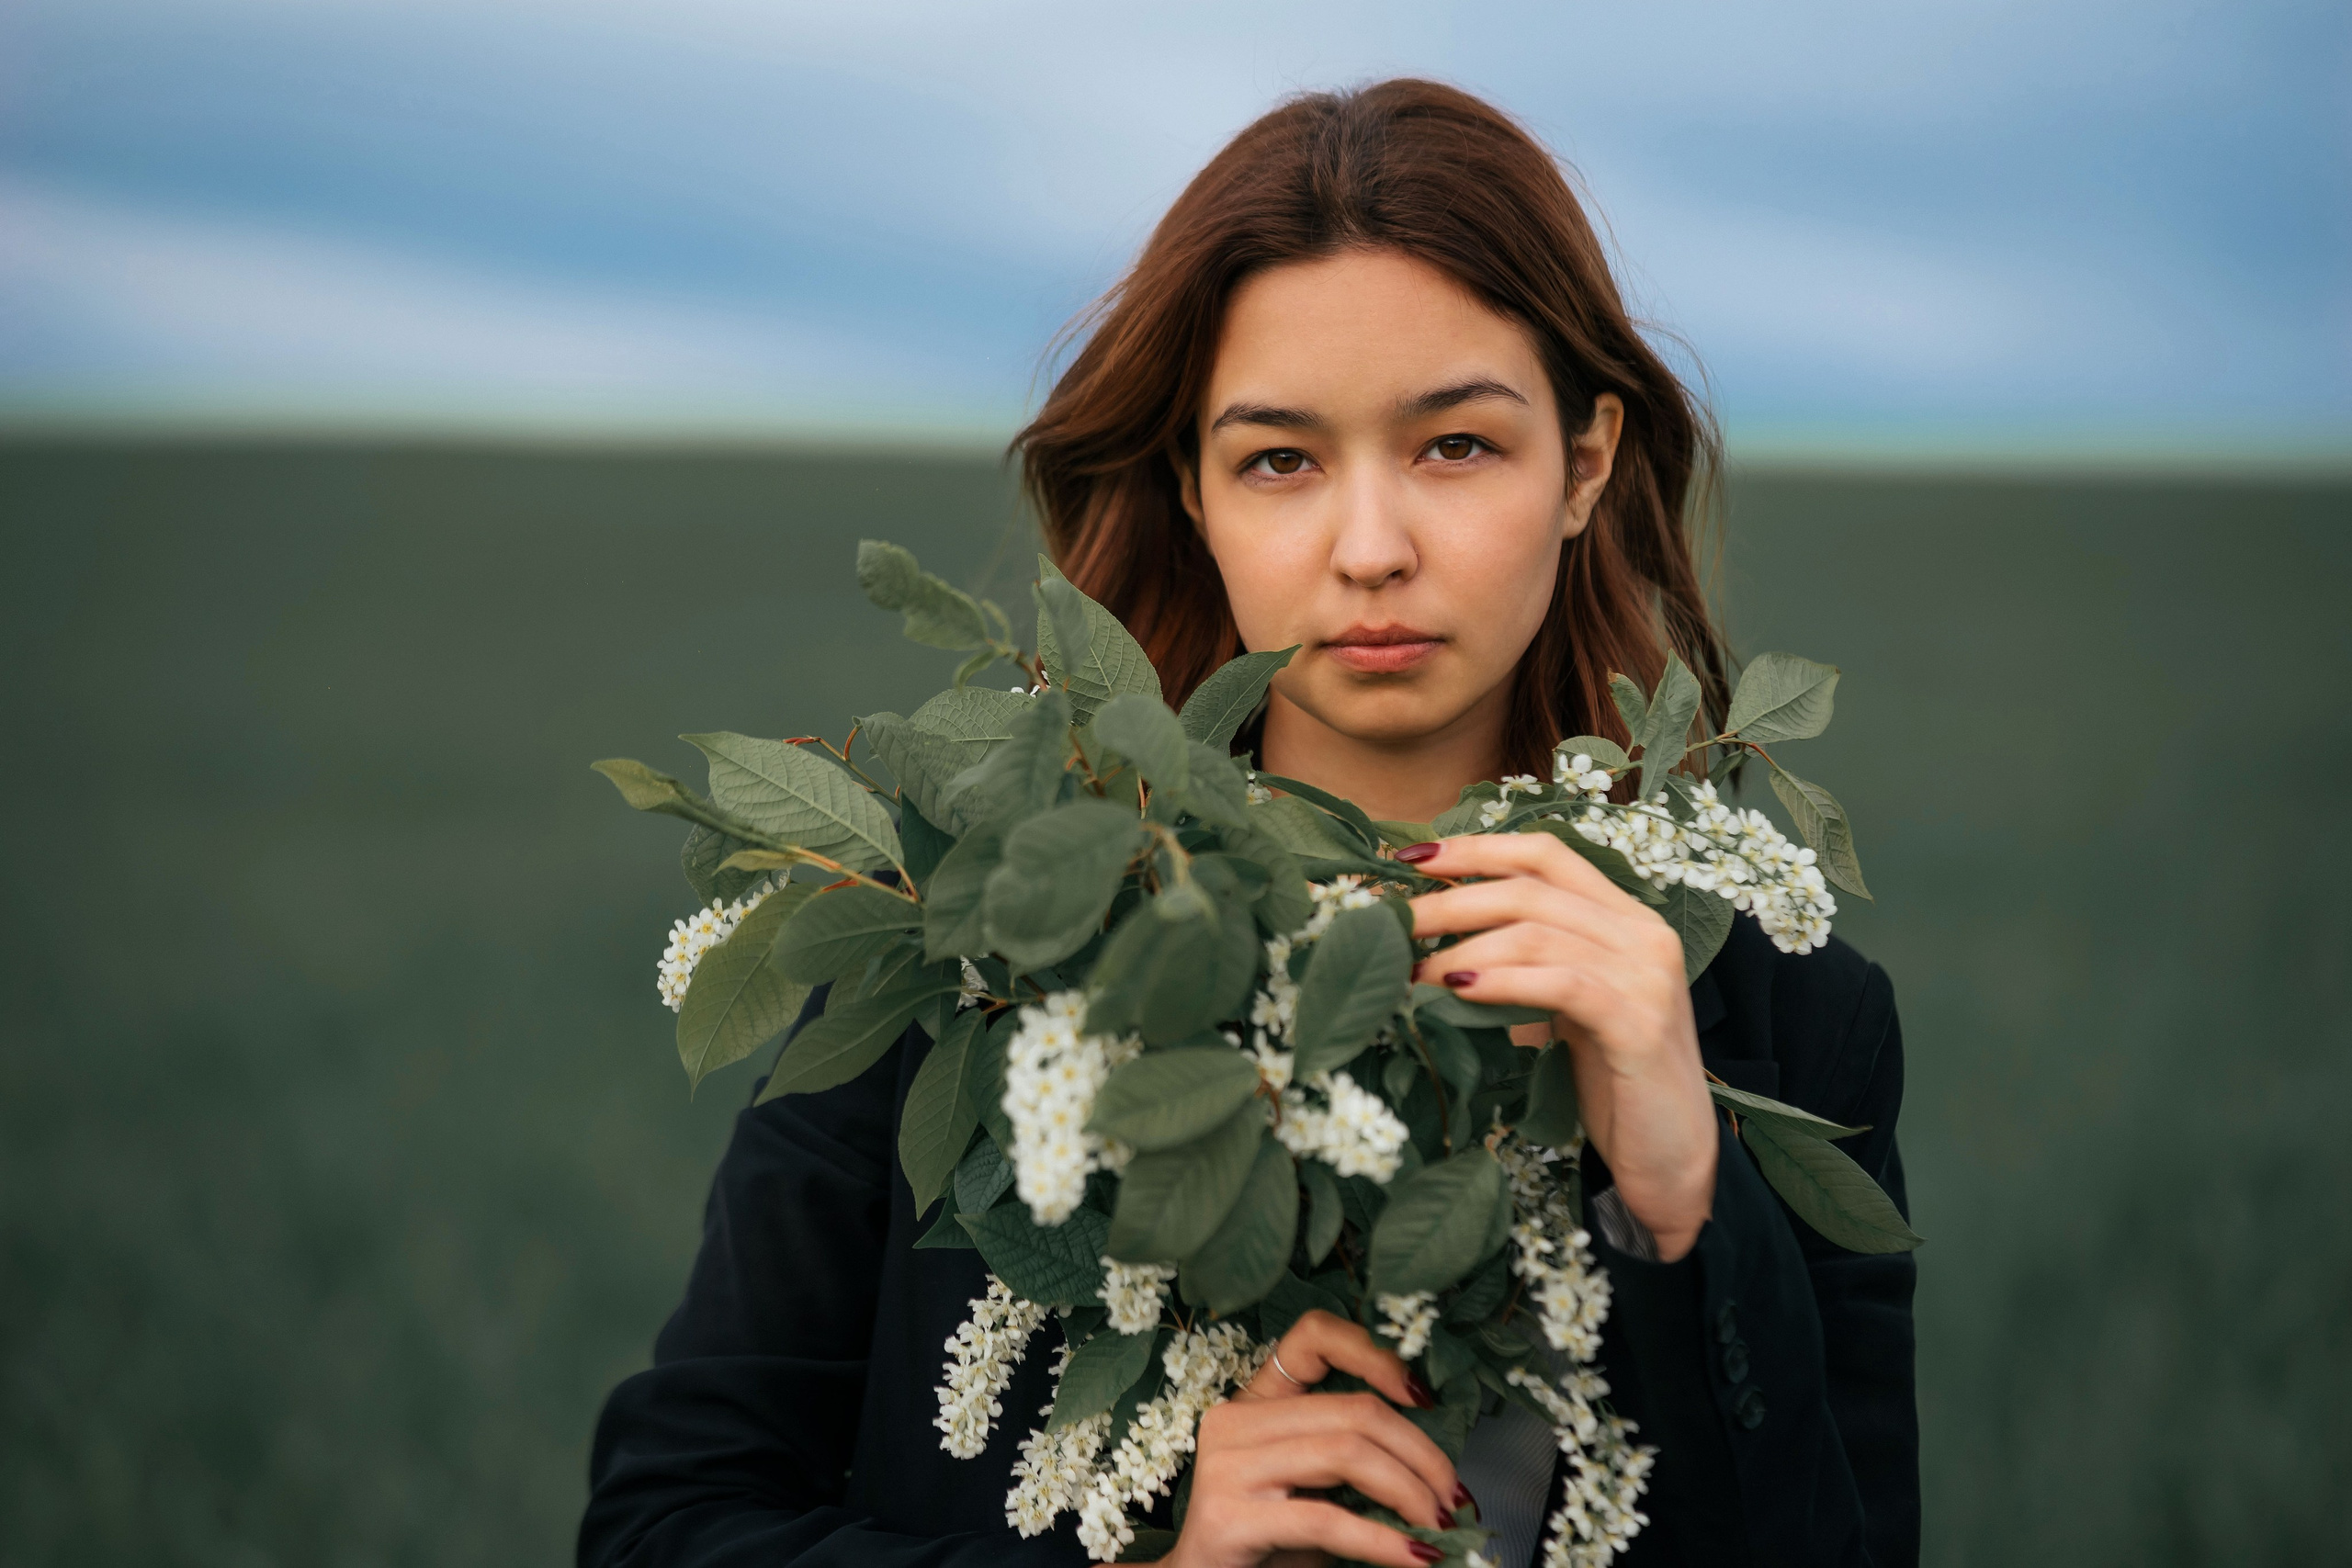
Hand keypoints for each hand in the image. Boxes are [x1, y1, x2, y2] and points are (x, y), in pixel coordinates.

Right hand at [1153, 1309, 1463, 1567]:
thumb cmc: (1266, 1544)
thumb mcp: (1311, 1490)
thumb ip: (1353, 1465)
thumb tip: (1437, 1472)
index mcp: (1255, 1401)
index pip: (1313, 1336)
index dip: (1375, 1354)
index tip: (1424, 1399)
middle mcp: (1235, 1420)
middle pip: (1353, 1410)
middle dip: (1420, 1454)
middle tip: (1453, 1498)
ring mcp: (1228, 1465)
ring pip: (1346, 1454)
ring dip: (1409, 1494)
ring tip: (1438, 1527)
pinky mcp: (1229, 1516)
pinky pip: (1326, 1518)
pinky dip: (1383, 1540)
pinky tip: (1414, 1556)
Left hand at [1401, 833, 1717, 1259]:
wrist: (1671, 1158)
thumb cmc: (1609, 1079)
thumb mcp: (1565, 1004)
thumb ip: (1525, 961)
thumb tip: (1432, 938)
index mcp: (1626, 917)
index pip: (1547, 854)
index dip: (1477, 848)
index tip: (1410, 855)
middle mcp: (1643, 934)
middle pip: (1531, 889)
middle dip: (1451, 899)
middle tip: (1393, 921)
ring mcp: (1648, 976)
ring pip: (1538, 932)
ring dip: (1463, 947)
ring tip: (1414, 970)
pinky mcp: (1640, 1024)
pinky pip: (1561, 983)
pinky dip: (1502, 982)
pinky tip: (1457, 991)